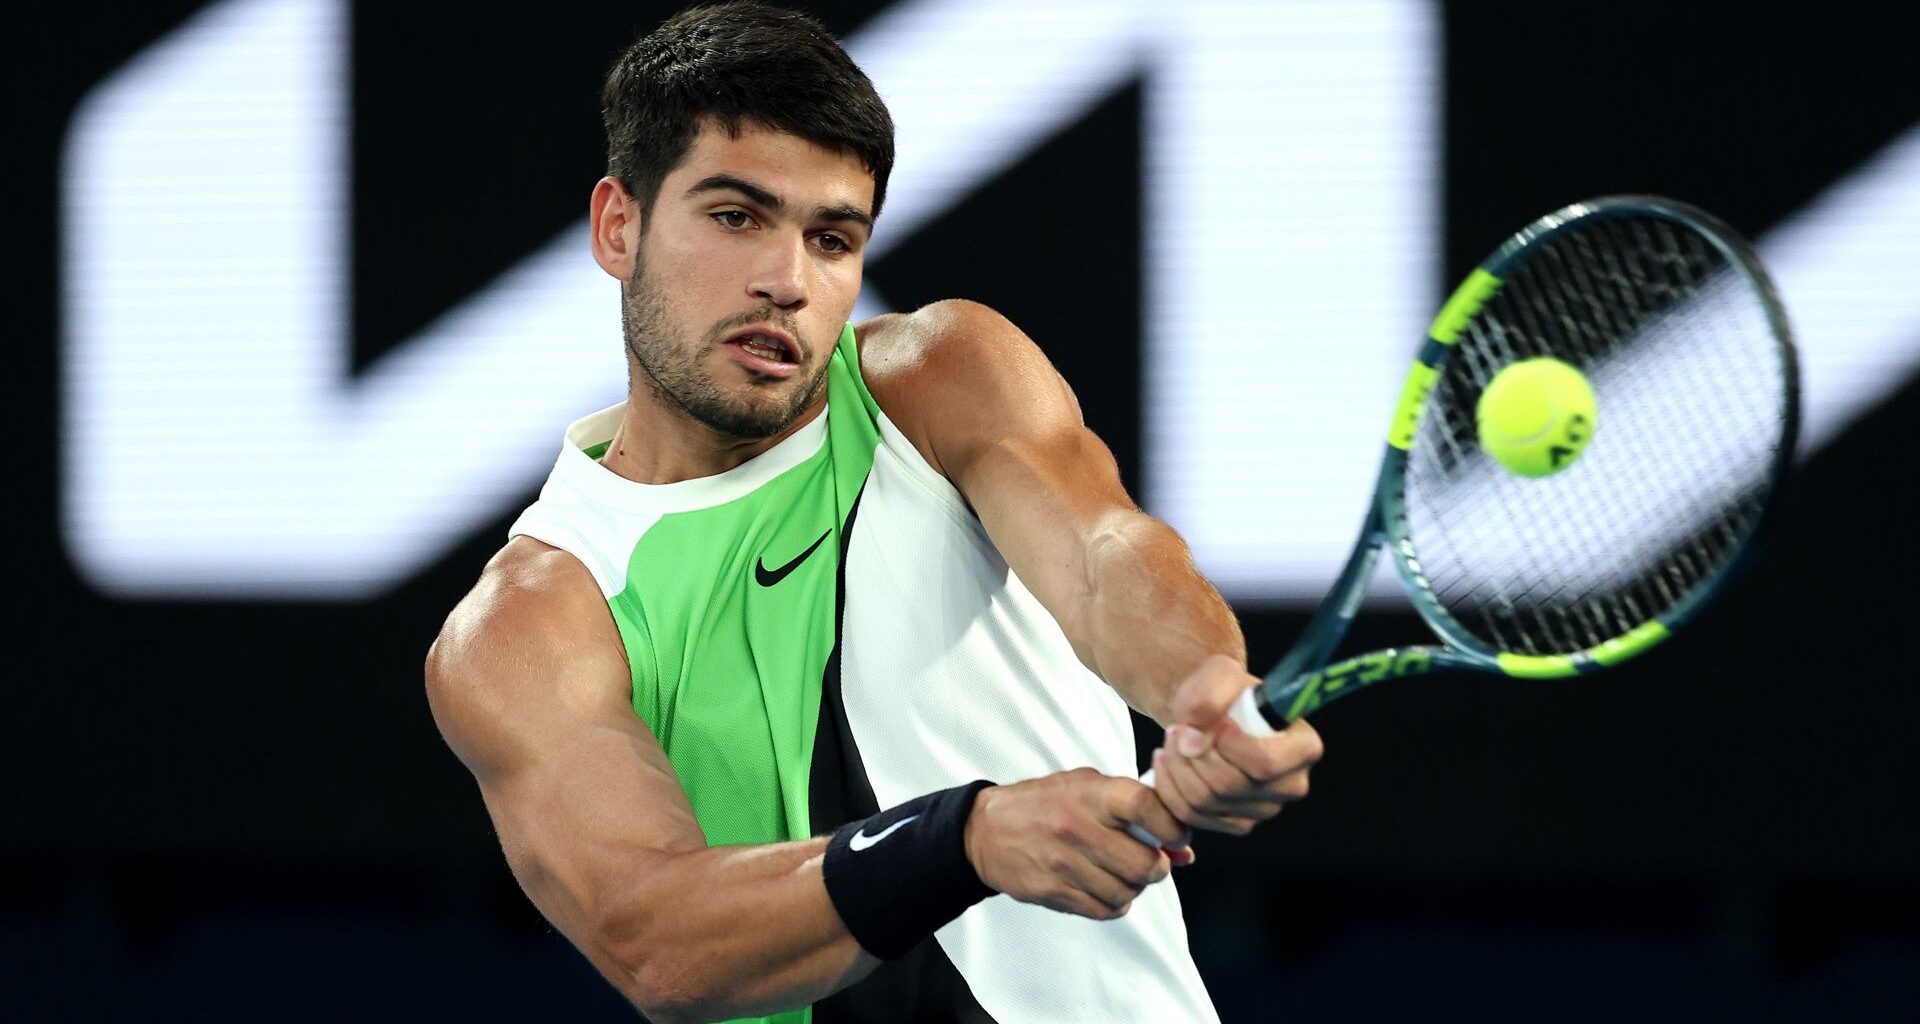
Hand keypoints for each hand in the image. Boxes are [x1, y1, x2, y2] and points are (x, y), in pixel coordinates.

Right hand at [962, 767, 1191, 920]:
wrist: (985, 830)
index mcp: (1090, 793)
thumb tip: (1185, 852)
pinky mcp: (1053, 891)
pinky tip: (1104, 888)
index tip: (1176, 835)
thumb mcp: (1086, 788)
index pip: (1146, 806)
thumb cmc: (1044, 803)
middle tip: (1151, 862)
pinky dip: (1114, 905)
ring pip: (1127, 893)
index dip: (1172, 825)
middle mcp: (1077, 827)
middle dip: (1158, 868)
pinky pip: (1104, 910)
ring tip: (1121, 874)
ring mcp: (1064, 863)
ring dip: (1133, 888)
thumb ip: (1135, 811)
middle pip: (1145, 864)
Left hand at [1151, 655, 1323, 835]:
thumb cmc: (1227, 694)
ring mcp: (1264, 809)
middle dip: (1192, 755)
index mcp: (1303, 747)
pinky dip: (1169, 787)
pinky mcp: (1237, 823)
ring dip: (1177, 768)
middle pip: (1229, 785)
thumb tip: (1193, 742)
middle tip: (1178, 729)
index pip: (1265, 763)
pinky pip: (1192, 816)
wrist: (1214, 715)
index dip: (1229, 747)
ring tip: (1173, 741)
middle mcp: (1290, 784)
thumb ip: (1209, 697)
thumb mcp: (1219, 674)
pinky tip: (1168, 762)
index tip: (1213, 724)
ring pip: (1205, 802)